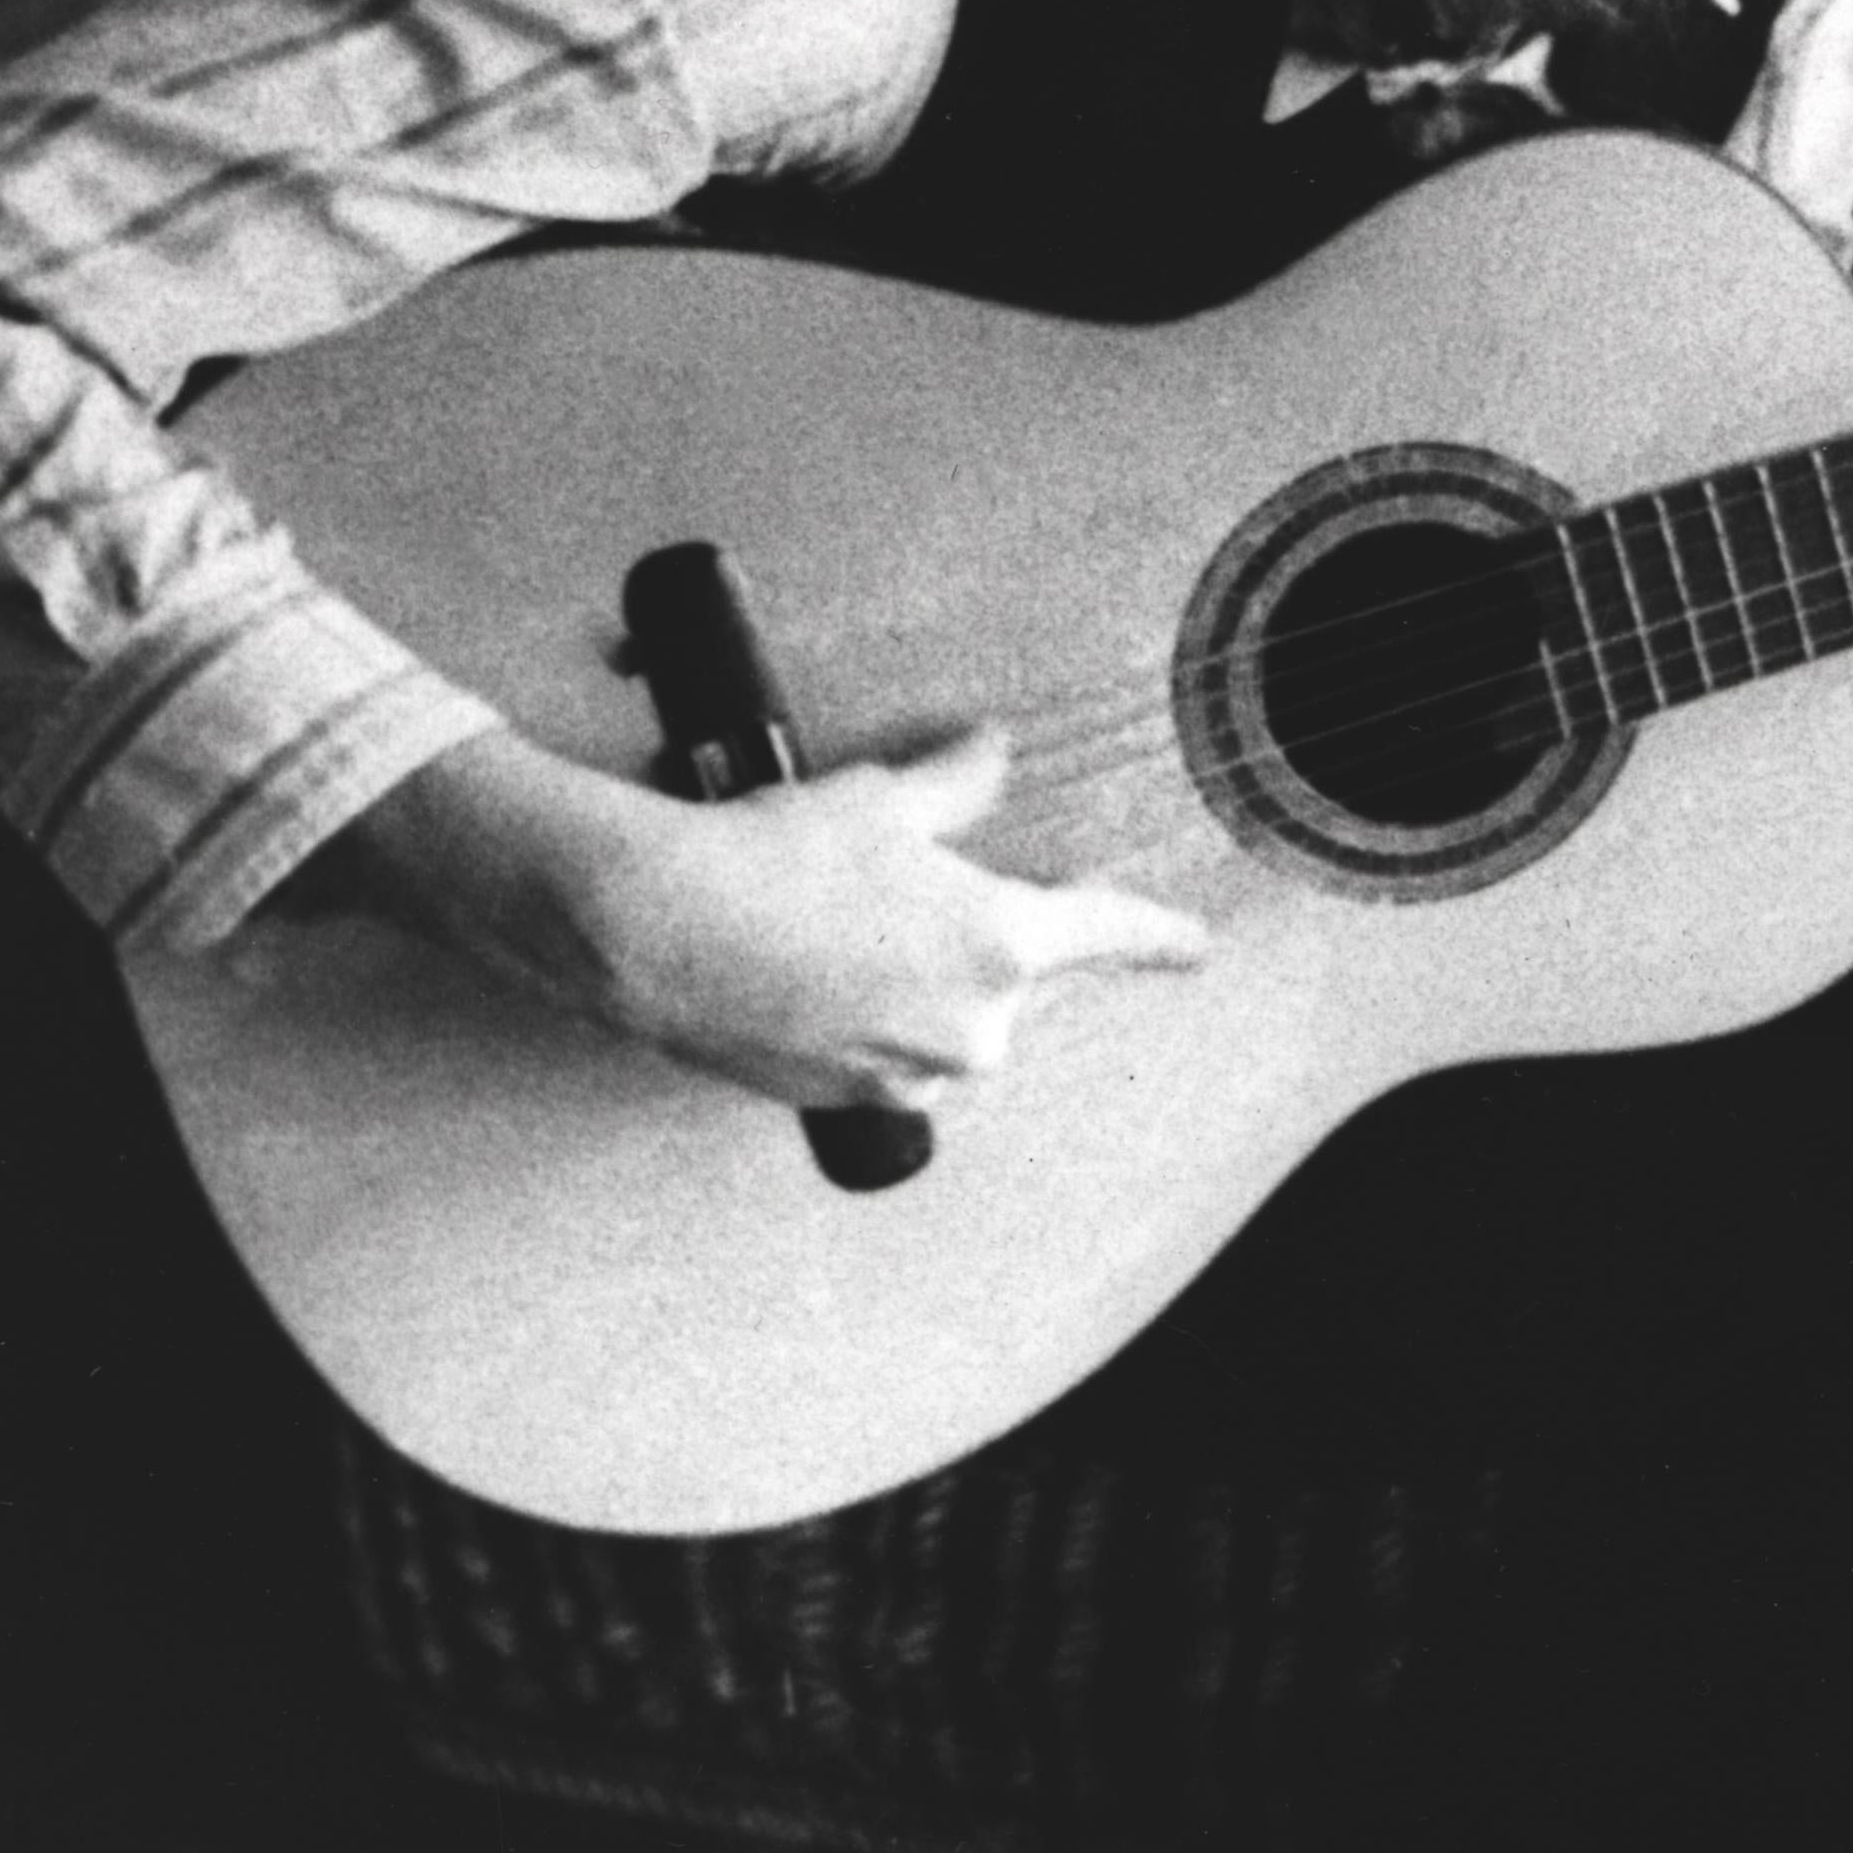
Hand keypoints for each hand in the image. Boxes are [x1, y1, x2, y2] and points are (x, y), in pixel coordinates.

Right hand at [342, 717, 1210, 1113]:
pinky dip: (873, 1014)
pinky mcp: (856, 1101)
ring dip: (920, 977)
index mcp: (1003, 946)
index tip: (1198, 948)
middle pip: (1016, 976)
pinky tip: (817, 970)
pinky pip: (896, 1054)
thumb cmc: (773, 853)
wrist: (654, 929)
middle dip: (978, 934)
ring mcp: (914, 1074)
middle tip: (896, 893)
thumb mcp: (880, 799)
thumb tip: (993, 750)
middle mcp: (975, 1025)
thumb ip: (959, 781)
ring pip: (952, 1018)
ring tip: (839, 926)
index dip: (1160, 937)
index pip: (1107, 935)